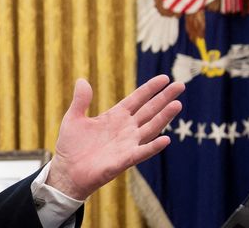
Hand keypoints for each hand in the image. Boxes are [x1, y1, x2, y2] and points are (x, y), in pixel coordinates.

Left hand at [47, 75, 183, 199]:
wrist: (67, 171)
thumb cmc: (71, 146)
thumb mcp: (74, 118)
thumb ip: (80, 100)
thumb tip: (81, 80)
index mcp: (115, 117)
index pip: (137, 99)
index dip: (150, 89)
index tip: (164, 78)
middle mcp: (125, 129)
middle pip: (149, 110)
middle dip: (164, 98)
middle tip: (180, 85)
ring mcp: (127, 144)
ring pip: (150, 128)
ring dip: (164, 117)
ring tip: (177, 104)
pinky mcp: (124, 160)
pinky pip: (142, 152)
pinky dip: (153, 147)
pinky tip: (166, 139)